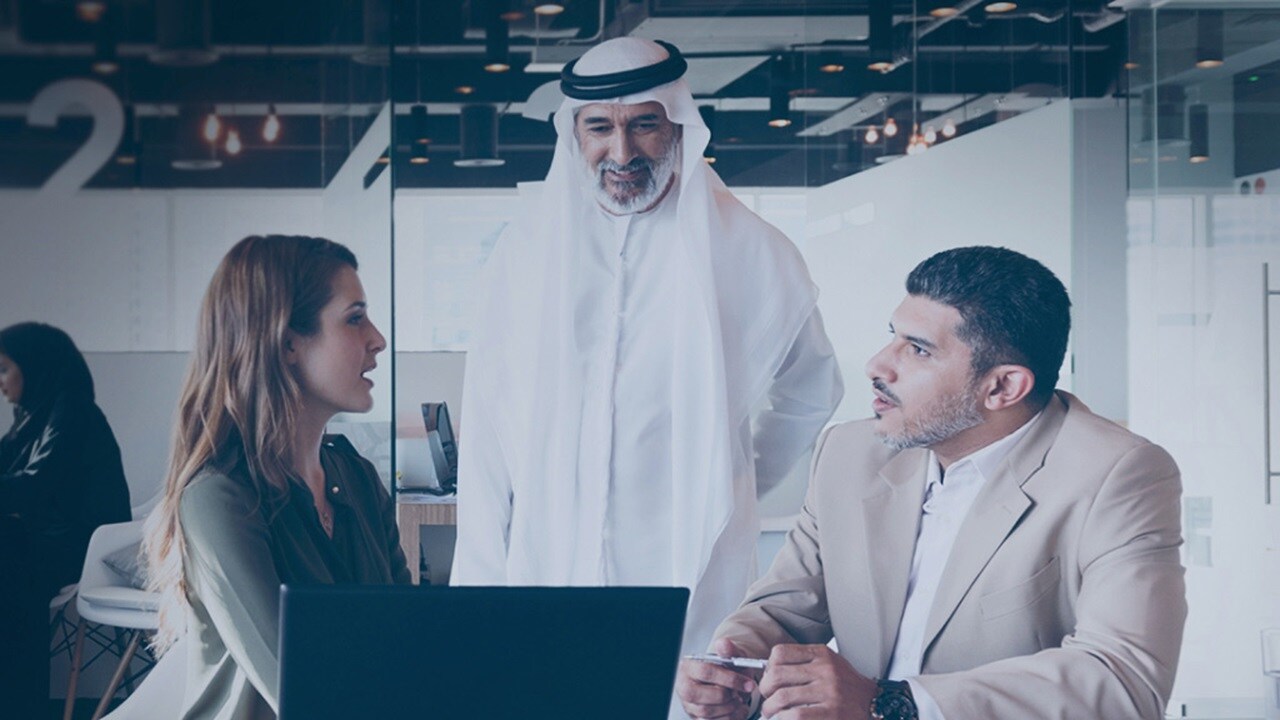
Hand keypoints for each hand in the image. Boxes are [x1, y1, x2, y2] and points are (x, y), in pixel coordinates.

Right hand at [676, 638, 760, 719]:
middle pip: (703, 697)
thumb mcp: (730, 656)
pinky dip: (729, 718)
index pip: (706, 672)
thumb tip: (724, 644)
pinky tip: (737, 710)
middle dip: (729, 698)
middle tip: (742, 695)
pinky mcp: (695, 718)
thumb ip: (729, 650)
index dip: (730, 679)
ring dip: (730, 709)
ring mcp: (688, 704)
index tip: (749, 684)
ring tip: (740, 701)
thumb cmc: (725, 668)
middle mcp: (684, 686)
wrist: (723, 679)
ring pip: (707, 713)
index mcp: (689, 666)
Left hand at [758, 644, 876, 719]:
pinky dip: (783, 719)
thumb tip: (770, 671)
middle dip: (765, 690)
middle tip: (766, 699)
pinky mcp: (832, 713)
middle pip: (776, 675)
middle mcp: (825, 670)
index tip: (768, 679)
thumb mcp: (829, 664)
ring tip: (771, 713)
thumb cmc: (848, 687)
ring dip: (770, 708)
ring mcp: (829, 691)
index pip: (780, 653)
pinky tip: (783, 719)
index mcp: (822, 654)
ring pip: (783, 697)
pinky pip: (796, 715)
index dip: (767, 667)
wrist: (875, 704)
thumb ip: (804, 663)